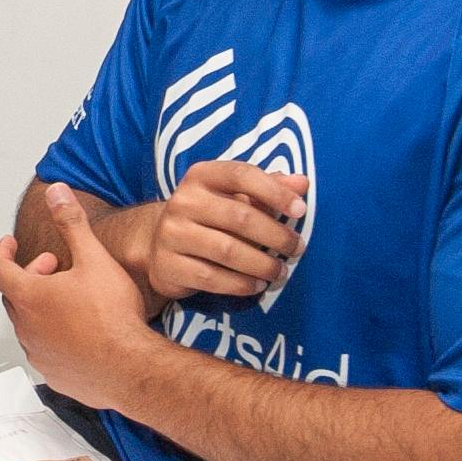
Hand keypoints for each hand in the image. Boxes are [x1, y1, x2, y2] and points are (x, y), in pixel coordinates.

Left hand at [0, 185, 164, 414]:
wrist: (131, 368)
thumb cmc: (112, 319)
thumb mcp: (94, 259)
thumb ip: (71, 223)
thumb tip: (57, 194)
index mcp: (29, 297)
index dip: (2, 253)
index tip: (10, 245)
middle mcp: (27, 328)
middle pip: (15, 295)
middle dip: (31, 275)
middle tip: (55, 267)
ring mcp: (39, 354)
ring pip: (30, 324)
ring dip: (43, 307)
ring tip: (72, 298)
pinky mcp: (55, 375)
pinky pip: (46, 350)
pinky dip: (55, 335)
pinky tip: (81, 331)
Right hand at [137, 161, 307, 303]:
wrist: (159, 244)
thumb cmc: (209, 216)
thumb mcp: (234, 195)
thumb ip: (268, 187)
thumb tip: (302, 183)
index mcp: (201, 176)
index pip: (241, 175)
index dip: (274, 192)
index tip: (301, 211)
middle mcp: (183, 201)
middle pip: (239, 217)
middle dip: (276, 236)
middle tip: (297, 249)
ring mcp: (172, 234)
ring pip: (227, 251)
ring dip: (262, 264)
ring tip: (280, 271)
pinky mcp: (168, 265)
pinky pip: (211, 278)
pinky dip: (240, 284)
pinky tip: (257, 285)